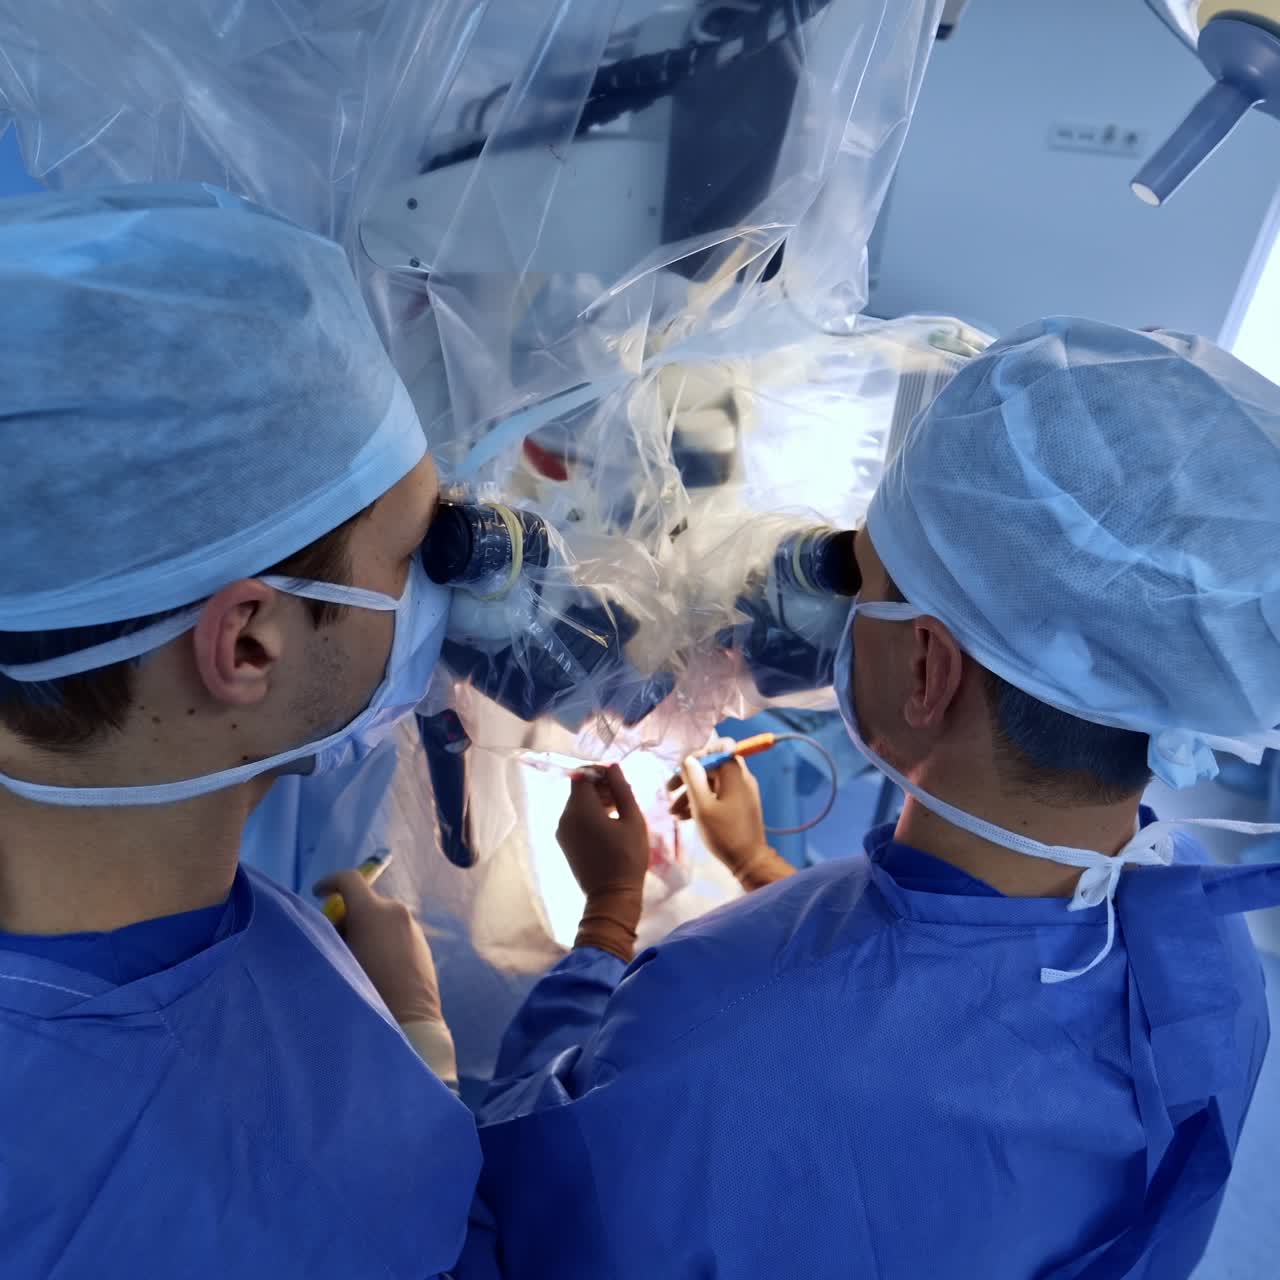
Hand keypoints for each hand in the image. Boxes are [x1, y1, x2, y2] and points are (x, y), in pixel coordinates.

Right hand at [312, 870, 443, 1025]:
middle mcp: (396, 911)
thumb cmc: (366, 989)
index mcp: (372, 911)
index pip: (349, 879)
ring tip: (358, 962)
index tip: (318, 893)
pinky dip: (383, 941)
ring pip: (381, 918)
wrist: (409, 1019)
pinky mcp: (423, 943)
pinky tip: (378, 970)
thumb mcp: (338, 959)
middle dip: (347, 916)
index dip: (329, 882)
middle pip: (365, 902)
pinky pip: (396, 933)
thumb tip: (332, 926)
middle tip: (336, 942)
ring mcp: (413, 927)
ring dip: (367, 930)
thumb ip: (331, 935)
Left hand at [557, 764, 648, 960]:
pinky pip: (574, 819)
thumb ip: (622, 789)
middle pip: (578, 789)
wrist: (611, 896)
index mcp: (580, 808)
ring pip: (576, 804)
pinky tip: (608, 824)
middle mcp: (565, 816)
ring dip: (595, 801)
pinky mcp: (564, 843)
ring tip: (619, 810)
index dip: (599, 772)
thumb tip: (612, 767)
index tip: (618, 779)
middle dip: (599, 787)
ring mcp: (561, 831)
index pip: (582, 775)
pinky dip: (589, 815)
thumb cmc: (627, 857)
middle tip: (623, 796)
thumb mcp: (633, 819)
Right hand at [669, 747, 792, 890]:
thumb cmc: (724, 833)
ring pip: (712, 783)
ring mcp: (741, 792)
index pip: (717, 748)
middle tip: (668, 791)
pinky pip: (718, 795)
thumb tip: (688, 759)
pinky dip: (702, 802)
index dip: (697, 756)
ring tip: (672, 812)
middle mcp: (741, 778)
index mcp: (734, 773)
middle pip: (711, 767)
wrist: (749, 861)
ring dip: (691, 793)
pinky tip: (684, 817)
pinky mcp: (739, 805)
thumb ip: (693, 779)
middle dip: (688, 778)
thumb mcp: (702, 806)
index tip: (681, 771)